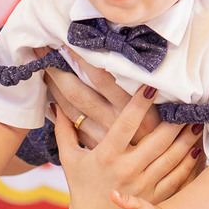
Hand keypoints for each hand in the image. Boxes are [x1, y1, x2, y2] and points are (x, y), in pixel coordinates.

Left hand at [40, 50, 162, 147]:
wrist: (164, 168)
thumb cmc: (166, 129)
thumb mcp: (163, 104)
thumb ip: (144, 84)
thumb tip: (120, 55)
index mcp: (133, 106)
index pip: (100, 75)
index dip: (80, 57)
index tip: (67, 39)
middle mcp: (114, 120)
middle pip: (76, 91)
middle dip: (57, 69)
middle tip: (43, 49)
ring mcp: (101, 135)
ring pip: (68, 108)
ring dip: (53, 87)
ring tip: (43, 67)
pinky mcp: (95, 146)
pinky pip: (70, 126)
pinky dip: (59, 111)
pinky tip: (52, 98)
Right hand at [54, 87, 197, 208]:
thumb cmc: (81, 189)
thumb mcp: (69, 160)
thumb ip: (63, 130)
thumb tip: (54, 104)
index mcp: (106, 156)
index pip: (126, 124)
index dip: (139, 104)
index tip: (152, 86)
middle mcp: (127, 170)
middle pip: (157, 140)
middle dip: (175, 119)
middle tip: (188, 100)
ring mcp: (144, 185)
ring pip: (172, 157)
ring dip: (187, 137)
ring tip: (198, 119)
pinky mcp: (155, 198)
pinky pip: (177, 177)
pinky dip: (189, 161)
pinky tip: (197, 146)